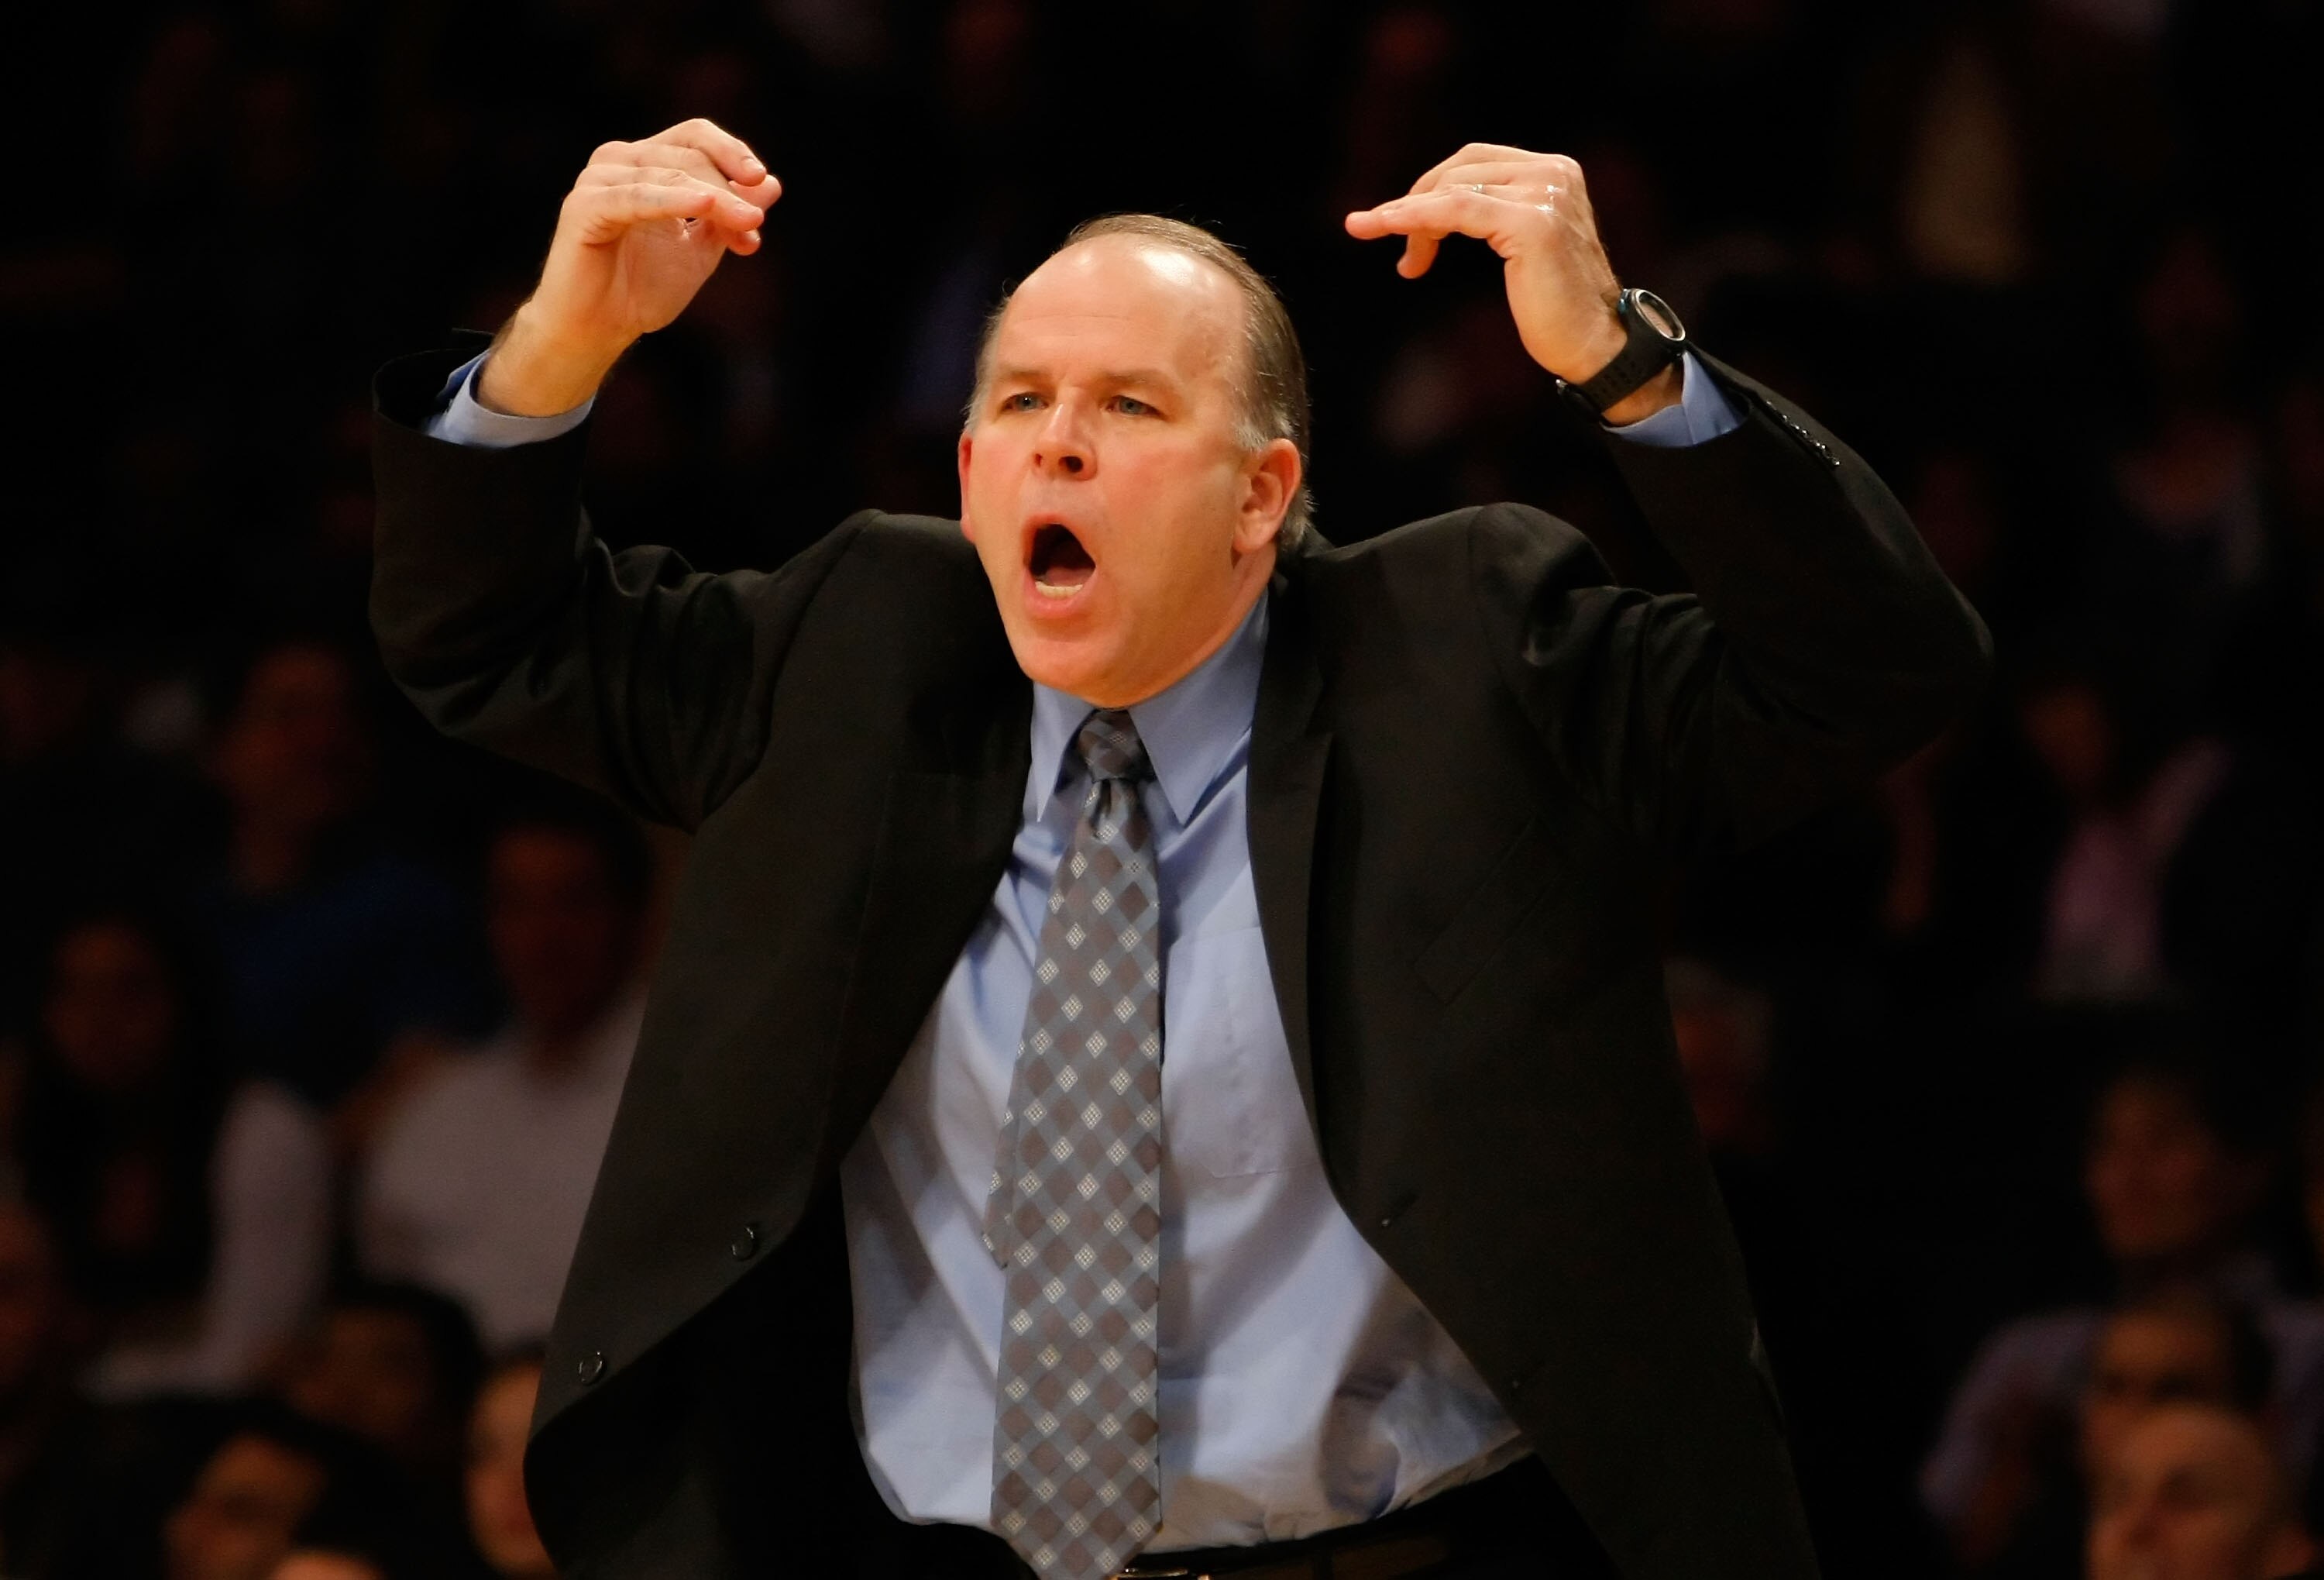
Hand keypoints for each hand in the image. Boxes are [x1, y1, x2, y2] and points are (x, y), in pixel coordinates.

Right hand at [481, 118, 778, 415]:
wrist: (598, 328)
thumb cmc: (641, 289)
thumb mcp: (700, 250)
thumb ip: (730, 217)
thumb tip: (771, 184)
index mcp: (647, 164)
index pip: (695, 136)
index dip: (732, 153)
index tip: (761, 183)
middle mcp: (620, 161)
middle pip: (688, 155)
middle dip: (729, 189)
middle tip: (755, 222)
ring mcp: (599, 180)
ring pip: (668, 175)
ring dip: (715, 199)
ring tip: (746, 224)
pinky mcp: (584, 206)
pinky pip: (635, 197)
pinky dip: (671, 199)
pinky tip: (704, 205)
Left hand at [1345, 145, 1677, 423]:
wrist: (1596, 345)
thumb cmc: (1555, 307)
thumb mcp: (1522, 245)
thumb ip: (1493, 212)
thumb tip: (1432, 207)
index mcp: (1554, 171)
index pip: (1476, 161)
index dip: (1431, 189)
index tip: (1398, 224)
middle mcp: (1554, 172)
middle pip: (1461, 169)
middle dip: (1418, 205)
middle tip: (1404, 255)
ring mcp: (1545, 194)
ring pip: (1453, 190)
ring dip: (1410, 218)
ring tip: (1400, 258)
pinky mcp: (1532, 224)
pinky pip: (1457, 210)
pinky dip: (1417, 219)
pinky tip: (1388, 227)